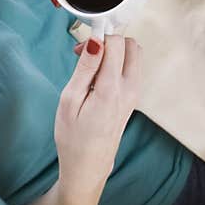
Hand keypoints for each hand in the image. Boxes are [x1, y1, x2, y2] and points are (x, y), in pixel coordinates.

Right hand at [54, 35, 142, 200]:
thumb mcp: (69, 100)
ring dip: (115, 52)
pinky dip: (117, 64)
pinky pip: (131, 70)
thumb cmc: (73, 137)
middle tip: (87, 53)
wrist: (88, 166)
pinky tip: (97, 78)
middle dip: (110, 41)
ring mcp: (134, 95)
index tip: (80, 49)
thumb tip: (95, 40)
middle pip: (132, 45)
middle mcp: (129, 89)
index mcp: (111, 88)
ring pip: (135, 56)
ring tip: (90, 67)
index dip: (97, 38)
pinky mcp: (133, 99)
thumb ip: (85, 68)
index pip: (116, 43)